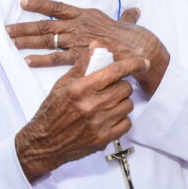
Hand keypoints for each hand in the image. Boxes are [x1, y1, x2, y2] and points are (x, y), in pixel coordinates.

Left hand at [7, 0, 169, 96]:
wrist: (142, 51)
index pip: (59, 7)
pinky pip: (57, 58)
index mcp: (89, 15)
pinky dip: (41, 59)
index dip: (40, 5)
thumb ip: (127, 17)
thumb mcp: (129, 23)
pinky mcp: (81, 56)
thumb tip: (133, 11)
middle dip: (24, 26)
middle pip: (46, 24)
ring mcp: (79, 40)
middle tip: (6, 29)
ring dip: (27, 41)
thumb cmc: (137, 38)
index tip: (22, 3)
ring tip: (10, 42)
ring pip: (48, 39)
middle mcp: (80, 25)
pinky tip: (27, 60)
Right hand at [15, 43, 146, 181]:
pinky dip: (121, 119)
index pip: (115, 71)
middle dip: (121, 85)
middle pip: (125, 87)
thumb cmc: (52, 111)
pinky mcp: (103, 139)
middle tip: (112, 89)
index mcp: (80, 88)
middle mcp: (90, 105)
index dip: (133, 64)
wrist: (43, 143)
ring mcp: (98, 124)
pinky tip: (109, 118)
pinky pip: (127, 123)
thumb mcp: (63, 84)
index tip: (144, 62)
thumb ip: (83, 65)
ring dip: (122, 102)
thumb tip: (97, 45)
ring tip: (108, 104)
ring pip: (128, 104)